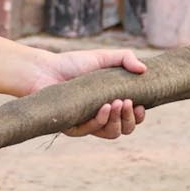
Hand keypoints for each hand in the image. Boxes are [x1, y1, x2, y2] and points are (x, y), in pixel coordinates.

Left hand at [27, 48, 148, 138]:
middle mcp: (101, 116)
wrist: (45, 69)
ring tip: (118, 103)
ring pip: (111, 133)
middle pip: (125, 129)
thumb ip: (125, 58)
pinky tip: (105, 107)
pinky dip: (101, 120)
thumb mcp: (104, 57)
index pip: (131, 118)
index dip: (138, 116)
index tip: (140, 105)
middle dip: (130, 119)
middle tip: (128, 102)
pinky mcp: (72, 127)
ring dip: (118, 120)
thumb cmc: (73, 64)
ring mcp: (87, 123)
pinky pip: (91, 131)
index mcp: (111, 103)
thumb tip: (144, 70)